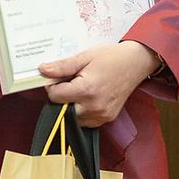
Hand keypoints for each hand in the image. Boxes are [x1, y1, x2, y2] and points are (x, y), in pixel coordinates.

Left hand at [38, 40, 161, 127]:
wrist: (136, 63)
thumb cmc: (111, 57)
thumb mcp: (84, 57)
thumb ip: (62, 66)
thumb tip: (42, 70)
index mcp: (87, 90)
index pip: (55, 96)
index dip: (52, 86)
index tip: (57, 77)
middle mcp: (94, 106)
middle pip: (62, 110)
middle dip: (60, 97)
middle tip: (68, 83)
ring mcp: (102, 115)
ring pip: (73, 118)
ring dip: (69, 106)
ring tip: (78, 89)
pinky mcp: (107, 119)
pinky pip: (85, 121)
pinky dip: (80, 112)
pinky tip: (86, 97)